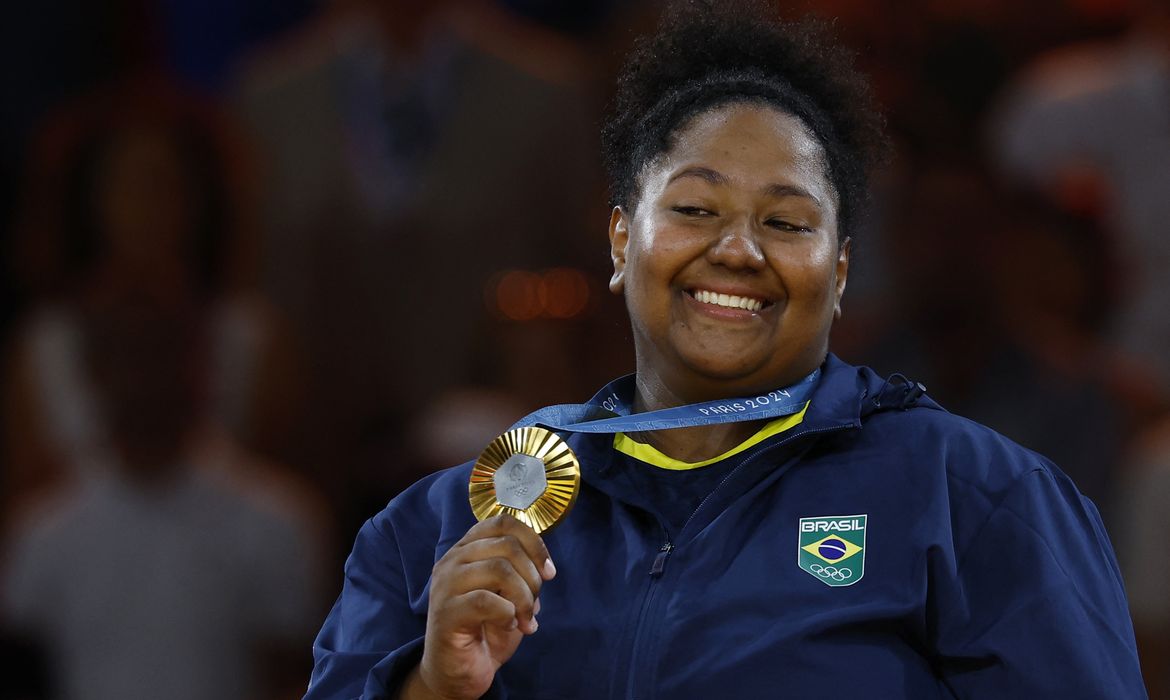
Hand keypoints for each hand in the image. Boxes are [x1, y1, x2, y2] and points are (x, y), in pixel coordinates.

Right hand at [412, 515, 556, 699]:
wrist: (458, 672)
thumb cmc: (485, 630)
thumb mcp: (509, 595)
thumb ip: (522, 573)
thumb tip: (544, 567)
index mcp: (467, 549)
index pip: (503, 523)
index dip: (534, 542)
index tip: (548, 571)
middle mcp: (452, 561)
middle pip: (507, 545)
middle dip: (532, 576)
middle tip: (535, 603)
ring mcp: (446, 585)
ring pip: (499, 569)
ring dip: (524, 598)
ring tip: (525, 620)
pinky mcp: (445, 612)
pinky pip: (487, 601)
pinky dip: (508, 614)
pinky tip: (508, 626)